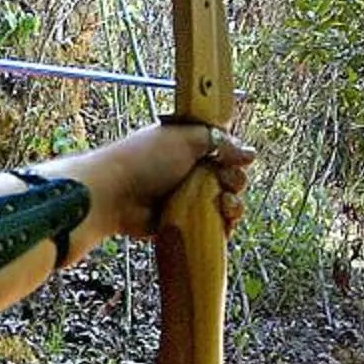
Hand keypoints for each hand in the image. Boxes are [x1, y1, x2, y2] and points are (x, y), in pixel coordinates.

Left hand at [70, 121, 253, 244]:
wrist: (113, 194)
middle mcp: (187, 170)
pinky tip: (225, 221)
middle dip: (235, 181)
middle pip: (227, 177)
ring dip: (233, 204)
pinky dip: (222, 224)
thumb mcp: (186, 139)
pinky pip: (210, 224)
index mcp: (187, 144)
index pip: (223, 149)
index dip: (234, 156)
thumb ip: (221, 142)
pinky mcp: (181, 221)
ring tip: (226, 204)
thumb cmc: (145, 160)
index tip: (237, 161)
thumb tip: (250, 154)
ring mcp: (184, 197)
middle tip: (226, 183)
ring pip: (223, 202)